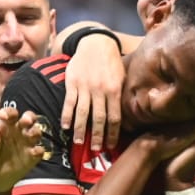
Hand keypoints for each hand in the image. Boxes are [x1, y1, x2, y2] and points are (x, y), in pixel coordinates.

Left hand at [0, 106, 48, 192]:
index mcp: (5, 125)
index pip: (10, 114)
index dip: (9, 112)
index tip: (3, 116)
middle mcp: (18, 132)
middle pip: (29, 118)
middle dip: (29, 117)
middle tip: (26, 121)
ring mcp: (26, 144)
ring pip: (37, 132)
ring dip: (36, 131)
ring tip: (30, 135)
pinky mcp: (32, 157)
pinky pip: (39, 151)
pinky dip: (39, 151)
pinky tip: (34, 152)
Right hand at [60, 33, 125, 149]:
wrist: (95, 43)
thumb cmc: (111, 63)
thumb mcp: (122, 77)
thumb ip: (122, 96)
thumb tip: (128, 116)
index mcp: (114, 90)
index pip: (115, 117)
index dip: (113, 134)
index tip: (111, 146)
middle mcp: (100, 90)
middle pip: (99, 118)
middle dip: (98, 136)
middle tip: (96, 150)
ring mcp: (85, 87)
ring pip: (83, 113)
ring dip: (81, 130)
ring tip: (80, 143)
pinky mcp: (72, 83)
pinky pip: (69, 102)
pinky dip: (66, 115)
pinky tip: (65, 127)